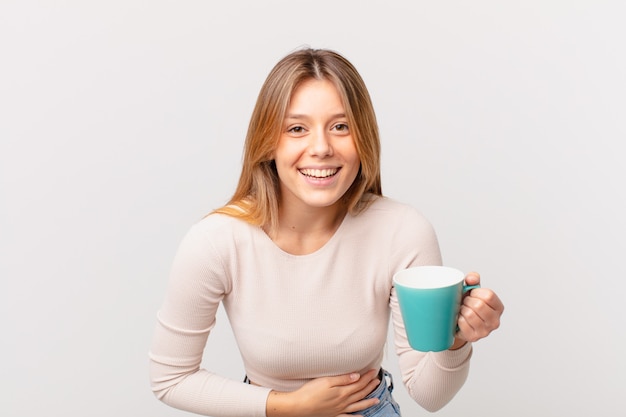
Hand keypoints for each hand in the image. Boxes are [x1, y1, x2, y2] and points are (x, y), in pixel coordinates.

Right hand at [266, 369, 380, 416]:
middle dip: (370, 386)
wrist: (299, 406)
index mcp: (342, 392)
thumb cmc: (310, 392)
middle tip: (377, 381)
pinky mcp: (334, 415)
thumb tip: (357, 376)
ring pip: (358, 405)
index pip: (358, 383)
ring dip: (368, 402)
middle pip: (360, 393)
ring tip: (377, 400)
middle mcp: (343, 402)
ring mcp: (339, 410)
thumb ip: (343, 379)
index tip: (374, 372)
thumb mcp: (327, 381)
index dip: (367, 377)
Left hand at [452, 272, 503, 347]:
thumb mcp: (472, 289)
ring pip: (470, 314)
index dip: (476, 292)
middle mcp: (495, 321)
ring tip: (462, 310)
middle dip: (467, 301)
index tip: (471, 294)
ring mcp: (486, 331)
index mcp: (498, 307)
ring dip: (462, 310)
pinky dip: (458, 319)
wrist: (459, 321)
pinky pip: (463, 323)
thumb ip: (473, 279)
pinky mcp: (474, 337)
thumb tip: (471, 279)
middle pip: (479, 305)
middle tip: (465, 303)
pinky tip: (460, 318)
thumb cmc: (467, 303)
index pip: (489, 296)